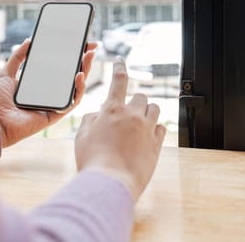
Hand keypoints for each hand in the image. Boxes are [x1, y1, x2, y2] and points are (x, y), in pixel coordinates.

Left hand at [0, 39, 97, 147]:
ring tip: (89, 57)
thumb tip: (29, 40)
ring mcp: (56, 103)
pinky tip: (79, 75)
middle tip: (91, 46)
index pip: (61, 67)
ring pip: (77, 87)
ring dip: (86, 71)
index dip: (73, 55)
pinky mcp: (57, 113)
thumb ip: (17, 57)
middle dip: (85, 60)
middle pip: (73, 75)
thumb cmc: (0, 100)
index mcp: (42, 83)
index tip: (82, 42)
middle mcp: (51, 93)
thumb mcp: (7, 73)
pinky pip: (73, 101)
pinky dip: (79, 89)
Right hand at [75, 56, 165, 201]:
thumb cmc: (92, 161)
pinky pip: (162, 128)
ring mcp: (146, 130)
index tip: (120, 61)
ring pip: (154, 109)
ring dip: (147, 112)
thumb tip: (97, 114)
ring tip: (138, 123)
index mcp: (112, 111)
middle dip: (133, 102)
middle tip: (126, 113)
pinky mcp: (156, 145)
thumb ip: (89, 120)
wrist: (110, 183)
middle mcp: (132, 116)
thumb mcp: (81, 137)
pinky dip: (155, 128)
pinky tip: (147, 136)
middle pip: (140, 96)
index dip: (119, 68)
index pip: (118, 81)